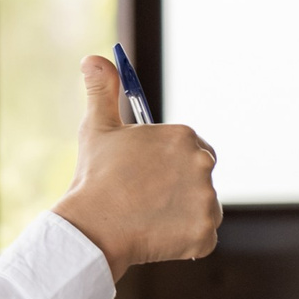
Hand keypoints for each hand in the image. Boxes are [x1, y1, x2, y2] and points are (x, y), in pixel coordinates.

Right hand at [51, 56, 220, 281]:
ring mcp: (207, 200)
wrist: (92, 227)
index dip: (167, 165)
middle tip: (146, 198)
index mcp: (184, 136)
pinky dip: (184, 240)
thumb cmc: (95, 177)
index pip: (190, 150)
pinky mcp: (205, 233)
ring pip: (202, 207)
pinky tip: (157, 235)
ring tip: (148, 217)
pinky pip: (202, 237)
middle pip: (199, 177)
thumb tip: (94, 58)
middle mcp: (203, 163)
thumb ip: (103, 90)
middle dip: (178, 187)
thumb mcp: (97, 127)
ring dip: (182, 213)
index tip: (146, 176)